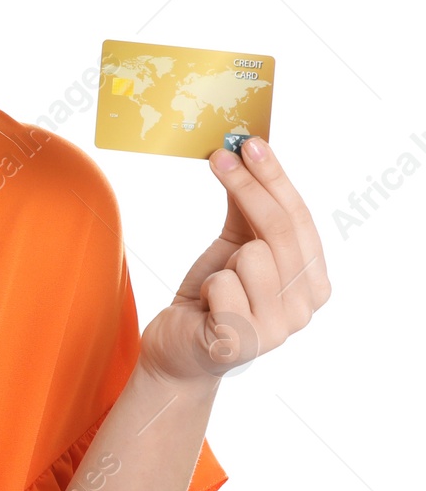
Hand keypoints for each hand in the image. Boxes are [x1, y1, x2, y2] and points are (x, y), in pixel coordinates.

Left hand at [137, 135, 330, 388]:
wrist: (177, 347)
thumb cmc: (211, 295)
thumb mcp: (233, 247)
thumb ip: (248, 210)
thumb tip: (245, 153)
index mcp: (313, 282)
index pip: (300, 219)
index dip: (276, 179)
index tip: (250, 143)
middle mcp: (305, 308)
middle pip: (280, 230)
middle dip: (247, 186)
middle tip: (218, 156)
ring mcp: (278, 330)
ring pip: (252, 256)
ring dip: (224, 262)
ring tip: (218, 285)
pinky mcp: (243, 344)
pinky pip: (223, 286)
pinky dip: (207, 289)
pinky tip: (207, 308)